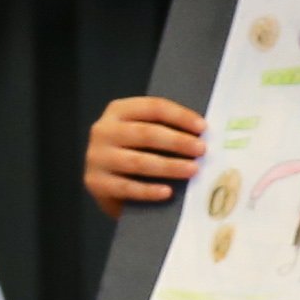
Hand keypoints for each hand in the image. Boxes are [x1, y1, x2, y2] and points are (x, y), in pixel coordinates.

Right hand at [84, 95, 204, 212]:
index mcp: (118, 111)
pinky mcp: (96, 183)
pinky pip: (127, 187)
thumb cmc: (135, 154)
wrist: (108, 185)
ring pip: (138, 161)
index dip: (180, 116)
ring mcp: (97, 157)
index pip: (153, 107)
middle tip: (201, 150)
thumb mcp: (145, 135)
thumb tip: (203, 135)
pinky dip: (149, 191)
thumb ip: (165, 129)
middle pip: (146, 133)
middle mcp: (103, 130)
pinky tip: (168, 192)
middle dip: (177, 142)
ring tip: (193, 170)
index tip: (203, 128)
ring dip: (169, 166)